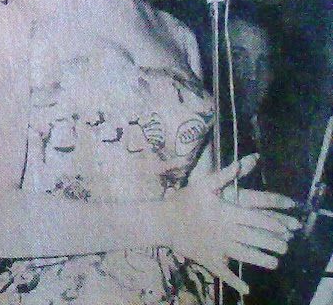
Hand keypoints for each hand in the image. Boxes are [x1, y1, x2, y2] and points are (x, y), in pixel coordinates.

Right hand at [165, 154, 300, 294]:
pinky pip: (225, 272)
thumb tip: (246, 161)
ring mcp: (218, 247)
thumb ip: (227, 174)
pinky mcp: (209, 259)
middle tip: (287, 247)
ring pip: (245, 255)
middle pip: (254, 238)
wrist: (163, 220)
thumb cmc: (186, 199)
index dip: (272, 224)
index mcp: (227, 212)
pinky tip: (246, 289)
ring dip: (262, 260)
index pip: (256, 218)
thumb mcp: (206, 183)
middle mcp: (226, 231)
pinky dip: (236, 282)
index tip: (285, 228)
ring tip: (275, 263)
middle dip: (272, 243)